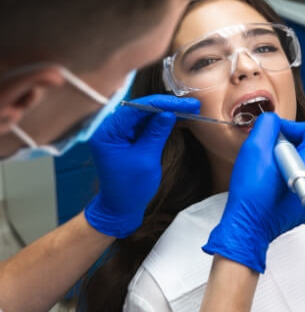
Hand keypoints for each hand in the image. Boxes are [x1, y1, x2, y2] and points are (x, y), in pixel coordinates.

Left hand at [84, 94, 199, 237]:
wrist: (120, 208)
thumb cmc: (130, 188)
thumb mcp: (146, 159)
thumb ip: (156, 133)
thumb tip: (168, 112)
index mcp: (108, 132)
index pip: (136, 108)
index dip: (161, 103)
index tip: (184, 103)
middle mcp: (111, 128)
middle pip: (140, 108)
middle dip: (166, 105)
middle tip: (191, 104)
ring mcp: (119, 131)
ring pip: (145, 114)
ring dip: (166, 111)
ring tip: (189, 109)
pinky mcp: (128, 137)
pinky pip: (146, 123)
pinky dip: (162, 120)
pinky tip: (178, 117)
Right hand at [202, 113, 304, 271]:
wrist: (246, 228)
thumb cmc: (251, 196)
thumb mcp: (255, 148)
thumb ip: (269, 124)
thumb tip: (274, 121)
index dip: (290, 127)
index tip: (274, 135)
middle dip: (285, 143)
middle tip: (267, 153)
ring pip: (301, 161)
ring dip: (282, 158)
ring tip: (265, 169)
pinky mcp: (301, 202)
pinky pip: (297, 176)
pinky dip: (282, 172)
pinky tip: (267, 181)